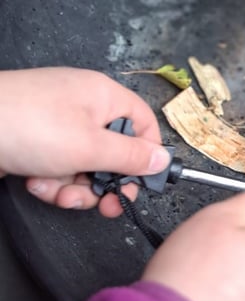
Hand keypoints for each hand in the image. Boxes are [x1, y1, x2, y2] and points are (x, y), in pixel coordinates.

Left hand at [0, 68, 168, 217]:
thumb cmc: (26, 125)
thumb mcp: (90, 147)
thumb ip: (130, 157)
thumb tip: (162, 160)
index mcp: (104, 96)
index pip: (143, 124)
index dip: (144, 156)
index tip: (138, 183)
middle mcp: (83, 107)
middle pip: (113, 152)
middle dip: (103, 182)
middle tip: (99, 203)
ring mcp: (57, 124)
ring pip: (84, 166)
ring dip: (73, 186)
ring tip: (54, 190)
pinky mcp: (35, 140)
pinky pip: (58, 167)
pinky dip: (50, 181)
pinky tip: (34, 183)